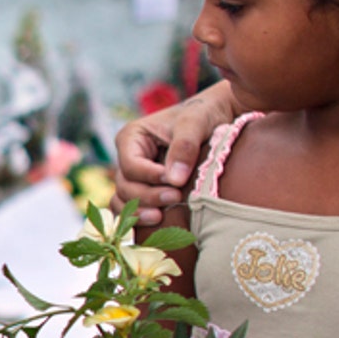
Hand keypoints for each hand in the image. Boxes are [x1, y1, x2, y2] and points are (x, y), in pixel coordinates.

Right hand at [113, 81, 236, 225]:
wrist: (215, 120)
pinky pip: (131, 209)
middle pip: (125, 186)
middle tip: (176, 198)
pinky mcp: (143, 190)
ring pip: (123, 201)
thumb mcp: (195, 122)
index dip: (149, 177)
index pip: (131, 165)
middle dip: (147, 196)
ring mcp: (134, 177)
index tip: (175, 183)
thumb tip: (174, 180)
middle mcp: (127, 158)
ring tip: (160, 217)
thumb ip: (184, 147)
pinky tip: (157, 223)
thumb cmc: (203, 114)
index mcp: (132, 137)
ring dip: (139, 212)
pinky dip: (139, 218)